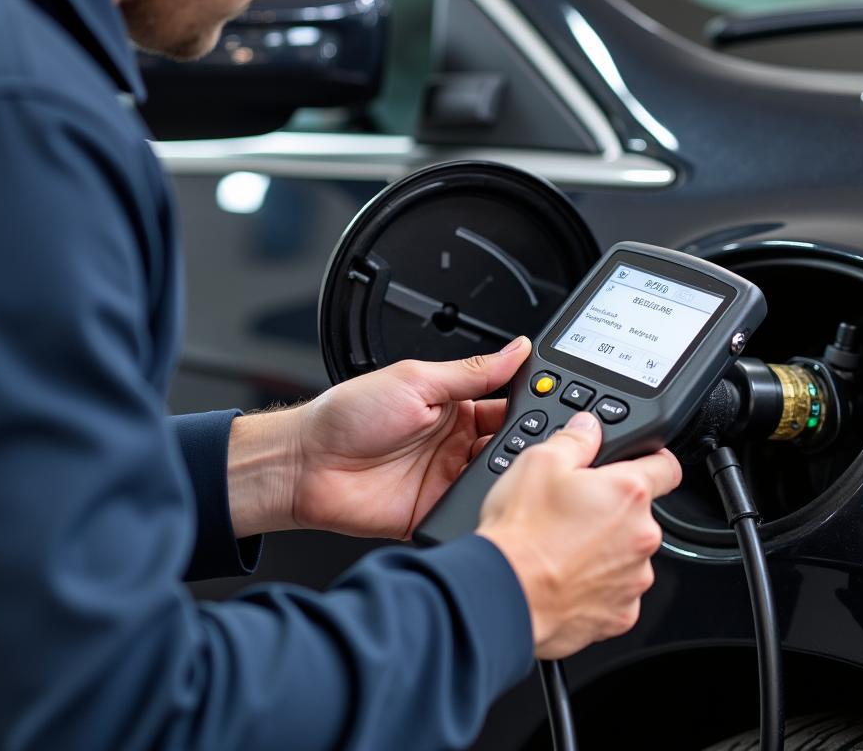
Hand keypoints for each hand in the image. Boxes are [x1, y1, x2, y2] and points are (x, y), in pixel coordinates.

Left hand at [277, 338, 531, 539]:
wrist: (305, 465)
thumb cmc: (347, 415)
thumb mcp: (415, 380)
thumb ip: (471, 372)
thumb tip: (516, 349)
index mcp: (454, 405)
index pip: (508, 403)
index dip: (532, 404)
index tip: (557, 403)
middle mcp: (455, 442)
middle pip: (510, 444)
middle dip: (530, 443)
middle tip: (546, 442)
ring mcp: (447, 479)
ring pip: (498, 479)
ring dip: (511, 475)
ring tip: (521, 470)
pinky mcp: (437, 512)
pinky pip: (472, 512)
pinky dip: (487, 508)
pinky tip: (496, 500)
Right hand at [477, 412, 682, 659]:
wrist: (505, 592)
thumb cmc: (522, 532)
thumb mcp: (539, 462)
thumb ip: (574, 439)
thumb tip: (588, 427)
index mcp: (628, 492)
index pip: (666, 467)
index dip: (652, 460)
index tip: (640, 464)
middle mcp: (641, 536)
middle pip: (639, 514)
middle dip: (612, 510)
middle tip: (573, 511)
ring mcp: (633, 579)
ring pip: (627, 554)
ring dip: (605, 549)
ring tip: (563, 547)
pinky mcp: (620, 615)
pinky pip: (616, 592)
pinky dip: (596, 585)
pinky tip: (565, 576)